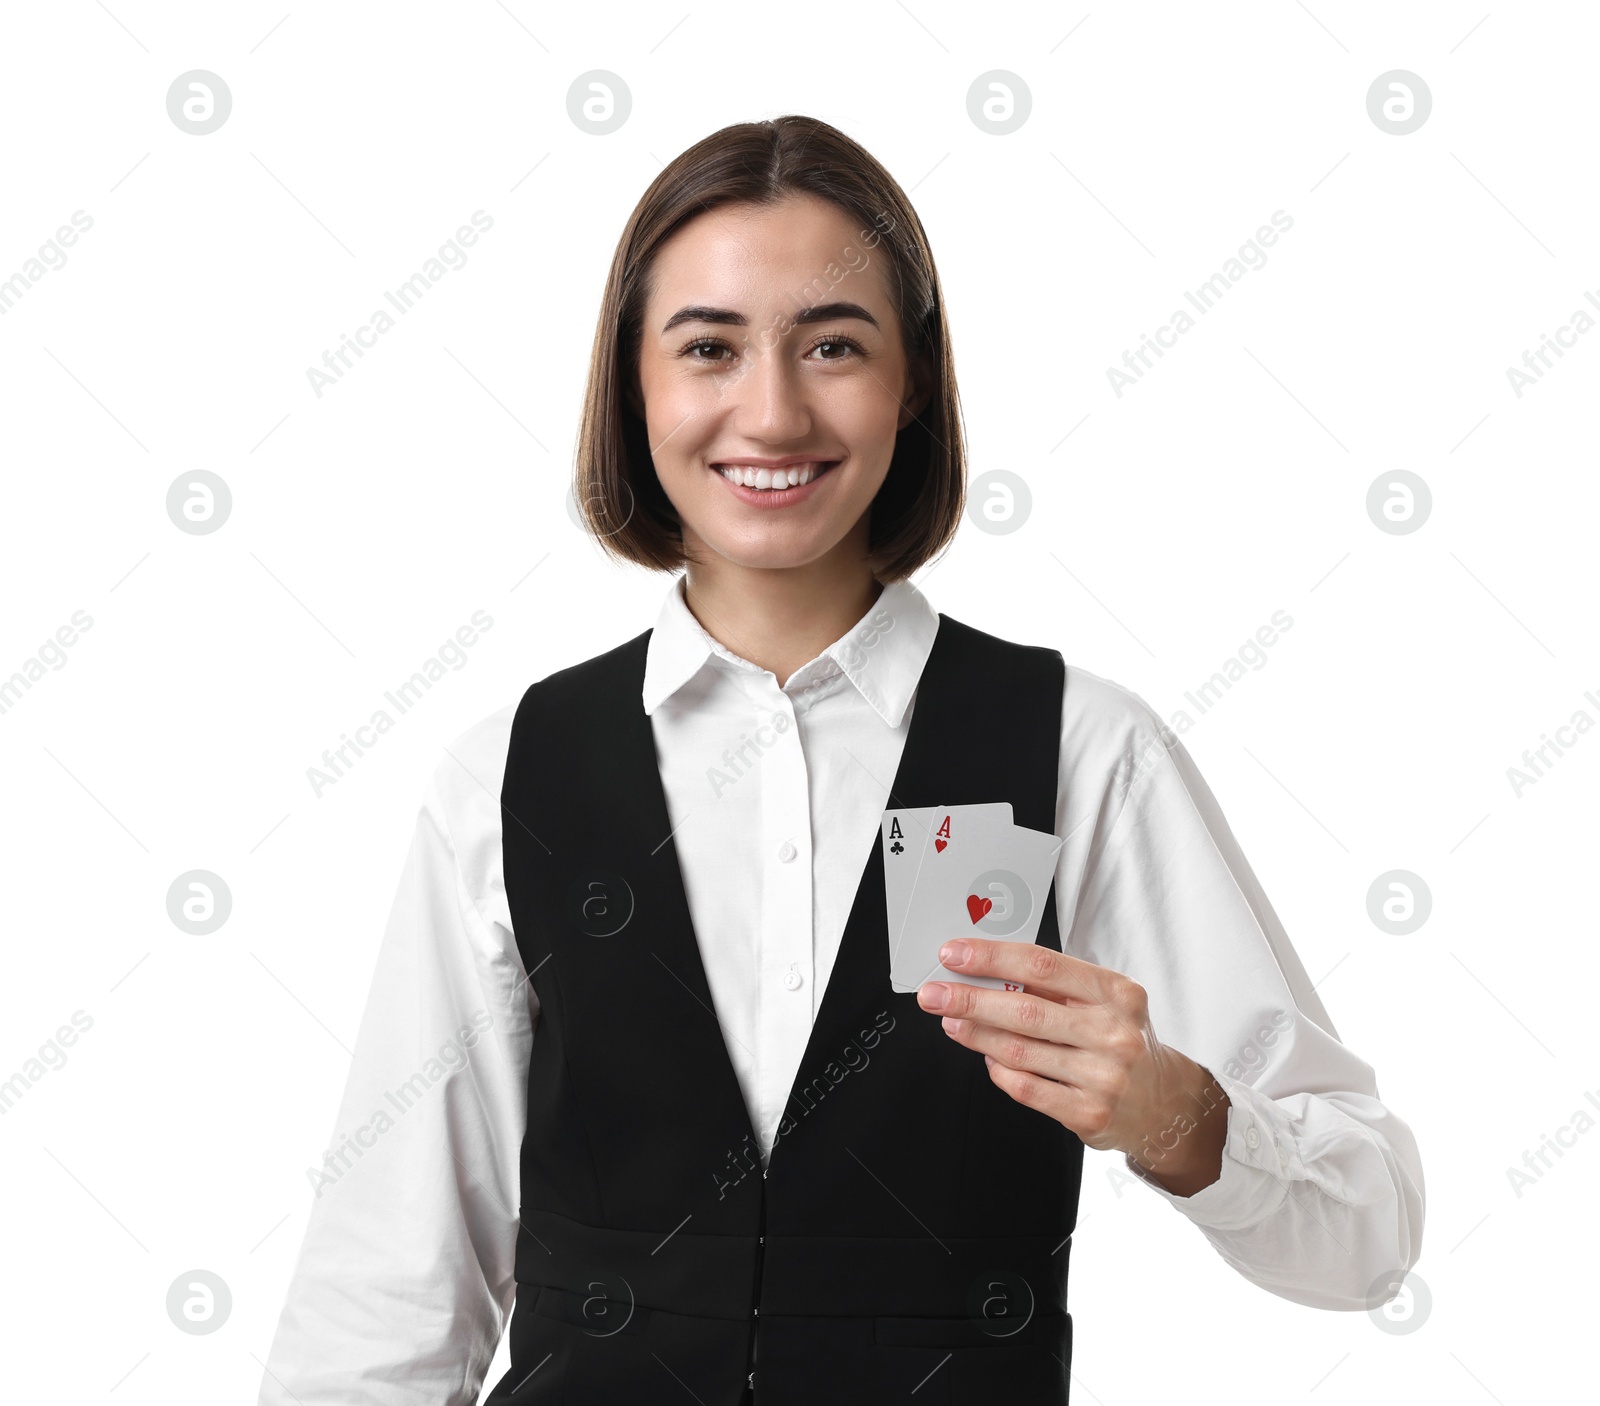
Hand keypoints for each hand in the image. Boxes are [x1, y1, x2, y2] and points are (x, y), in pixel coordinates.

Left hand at [916, 937, 1229, 1195]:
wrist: (1166, 1103)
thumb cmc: (1125, 1041)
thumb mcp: (1108, 1001)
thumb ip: (1057, 986)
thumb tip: (989, 970)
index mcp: (1116, 993)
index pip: (1042, 965)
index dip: (991, 957)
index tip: (955, 955)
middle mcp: (1113, 1033)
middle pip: (1024, 1010)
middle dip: (969, 999)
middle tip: (935, 993)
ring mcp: (1103, 1076)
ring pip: (1019, 1051)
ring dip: (976, 1035)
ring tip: (953, 1022)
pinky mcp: (1090, 1113)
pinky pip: (1027, 1089)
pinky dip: (999, 1071)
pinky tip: (988, 1057)